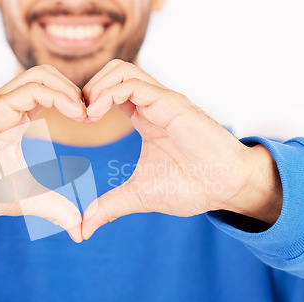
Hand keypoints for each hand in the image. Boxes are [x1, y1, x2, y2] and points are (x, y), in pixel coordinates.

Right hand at [0, 65, 86, 241]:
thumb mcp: (25, 198)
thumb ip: (53, 208)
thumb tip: (79, 230)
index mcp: (18, 118)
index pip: (52, 91)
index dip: (76, 101)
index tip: (94, 121)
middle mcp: (9, 105)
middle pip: (50, 75)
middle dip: (77, 90)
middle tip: (93, 114)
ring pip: (41, 75)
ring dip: (69, 90)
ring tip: (85, 114)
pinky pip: (29, 91)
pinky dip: (57, 96)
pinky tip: (74, 114)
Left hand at [81, 60, 282, 239]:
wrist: (226, 188)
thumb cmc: (191, 187)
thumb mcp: (139, 196)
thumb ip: (109, 207)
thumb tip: (82, 229)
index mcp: (144, 117)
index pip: (110, 91)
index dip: (88, 101)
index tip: (77, 124)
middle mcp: (152, 104)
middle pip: (113, 71)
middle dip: (88, 88)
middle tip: (79, 117)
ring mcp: (162, 101)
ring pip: (121, 70)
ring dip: (95, 87)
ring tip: (87, 115)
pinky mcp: (172, 104)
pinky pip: (134, 84)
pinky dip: (108, 93)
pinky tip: (96, 114)